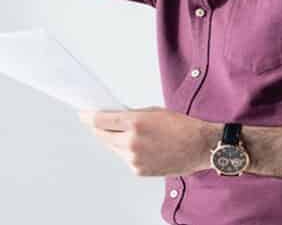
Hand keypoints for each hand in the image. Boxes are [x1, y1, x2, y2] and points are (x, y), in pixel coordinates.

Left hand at [78, 106, 218, 176]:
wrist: (199, 146)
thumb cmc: (181, 126)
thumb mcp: (152, 111)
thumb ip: (130, 115)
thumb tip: (111, 117)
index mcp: (134, 123)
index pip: (100, 121)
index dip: (87, 117)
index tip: (82, 114)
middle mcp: (131, 142)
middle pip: (102, 135)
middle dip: (97, 128)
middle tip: (94, 122)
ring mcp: (134, 158)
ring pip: (112, 148)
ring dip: (112, 140)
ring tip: (122, 133)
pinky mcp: (138, 170)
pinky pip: (124, 158)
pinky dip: (125, 151)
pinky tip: (136, 146)